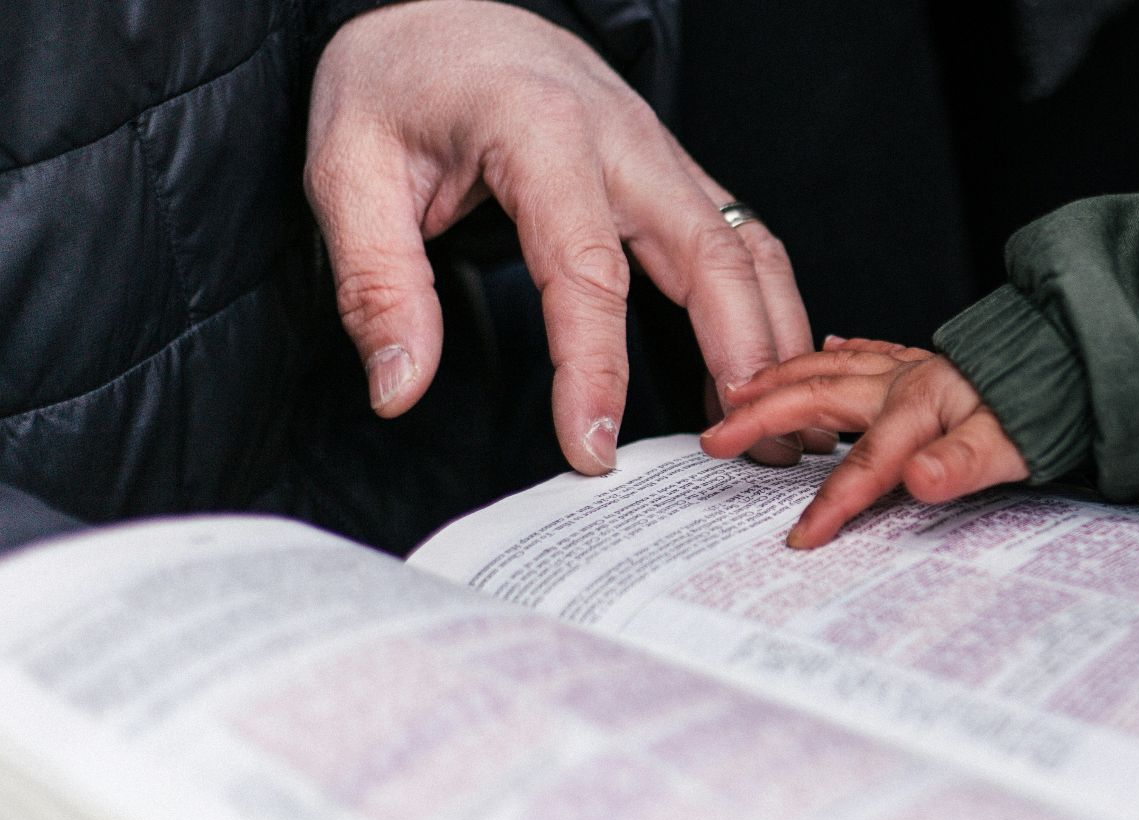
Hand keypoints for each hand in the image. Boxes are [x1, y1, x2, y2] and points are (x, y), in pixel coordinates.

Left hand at [306, 0, 824, 472]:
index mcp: (541, 128)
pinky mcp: (675, 172)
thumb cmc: (401, 82)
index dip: (595, 369)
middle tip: (751, 451)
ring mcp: (662, 152)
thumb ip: (376, 284)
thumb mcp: (347, 171)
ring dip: (777, 339)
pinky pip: (743, 242)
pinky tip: (764, 372)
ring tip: (786, 427)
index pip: (586, 269)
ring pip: (749, 249)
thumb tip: (399, 389)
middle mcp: (623, 137)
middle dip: (743, 359)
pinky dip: (768, 310)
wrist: (445, 8)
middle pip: (712, 257)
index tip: (591, 449)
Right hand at [700, 338, 1029, 547]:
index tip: (801, 539)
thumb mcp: (1017, 446)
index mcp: (922, 405)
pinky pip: (869, 351)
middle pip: (820, 398)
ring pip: (831, 367)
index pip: (865, 465)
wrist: (1084, 359)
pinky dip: (838, 352)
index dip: (832, 503)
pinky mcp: (928, 362)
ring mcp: (914, 367)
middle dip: (764, 418)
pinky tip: (827, 350)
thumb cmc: (1052, 406)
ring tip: (740, 390)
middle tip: (717, 438)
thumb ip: (964, 464)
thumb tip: (920, 480)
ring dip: (782, 379)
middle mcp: (908, 380)